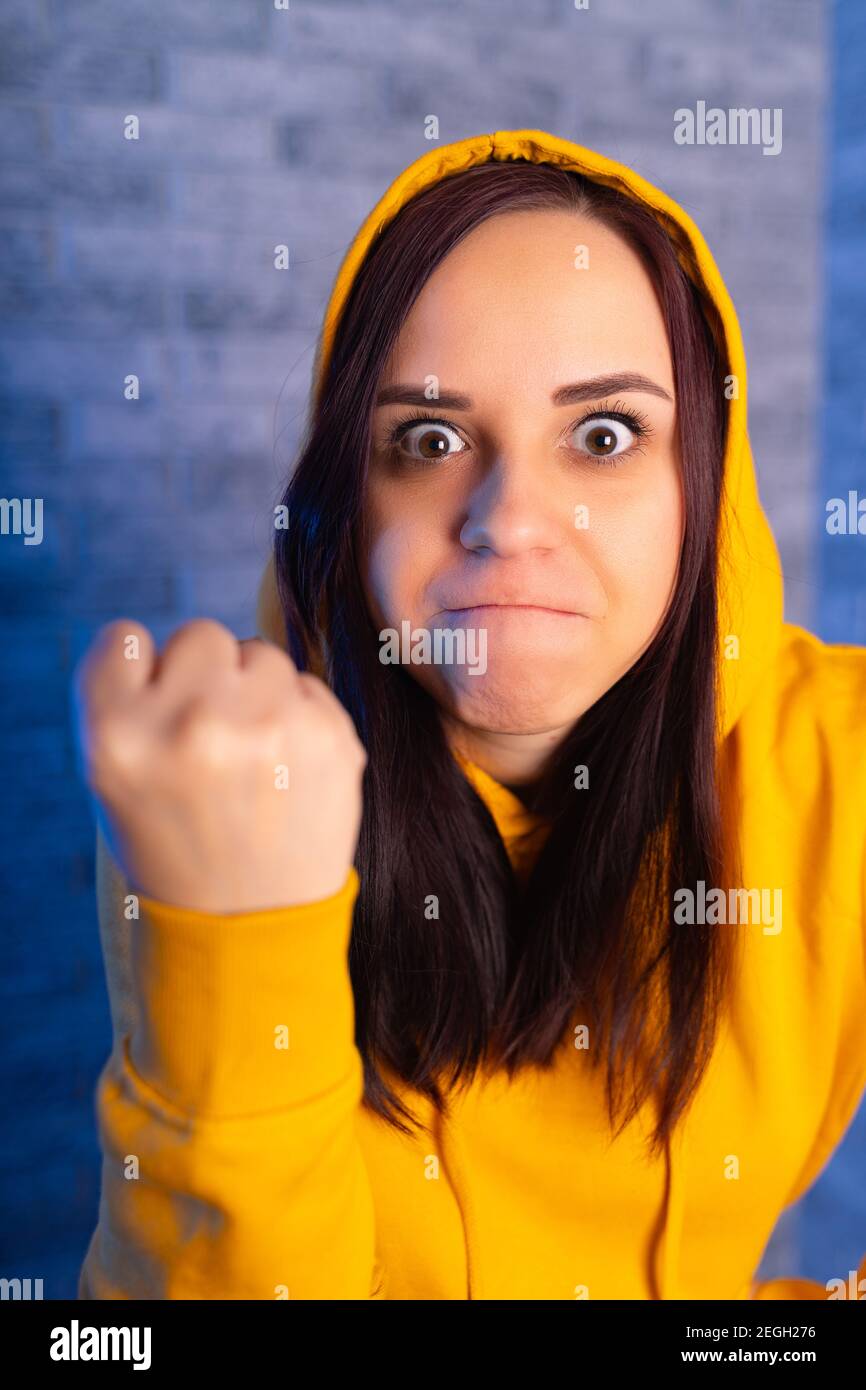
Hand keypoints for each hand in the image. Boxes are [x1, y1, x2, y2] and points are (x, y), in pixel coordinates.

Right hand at [72, 618, 365, 912]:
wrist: (251, 926)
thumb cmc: (174, 842)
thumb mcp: (114, 779)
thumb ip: (134, 698)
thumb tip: (196, 641)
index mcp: (118, 735)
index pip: (122, 640)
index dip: (139, 676)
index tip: (151, 718)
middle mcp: (191, 723)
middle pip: (200, 635)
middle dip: (204, 678)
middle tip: (206, 744)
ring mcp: (269, 729)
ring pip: (261, 653)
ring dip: (255, 692)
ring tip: (249, 762)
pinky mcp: (331, 738)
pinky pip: (307, 684)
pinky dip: (298, 717)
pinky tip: (285, 773)